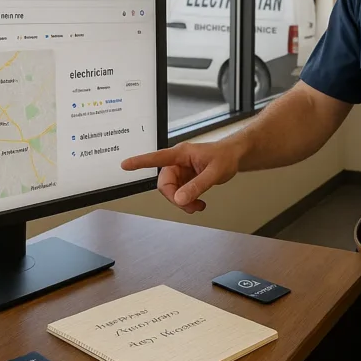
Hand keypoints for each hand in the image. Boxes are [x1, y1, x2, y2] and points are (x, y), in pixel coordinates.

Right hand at [121, 141, 240, 213]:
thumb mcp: (214, 172)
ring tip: (198, 206)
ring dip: (182, 202)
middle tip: (190, 206)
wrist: (234, 156)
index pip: (157, 157)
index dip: (140, 162)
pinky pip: (179, 193)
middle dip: (175, 197)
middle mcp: (178, 162)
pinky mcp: (185, 178)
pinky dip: (188, 201)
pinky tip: (199, 203)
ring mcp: (181, 171)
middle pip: (164, 183)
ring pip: (172, 191)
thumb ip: (197, 186)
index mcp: (181, 154)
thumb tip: (179, 198)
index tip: (125, 165)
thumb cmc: (225, 157)